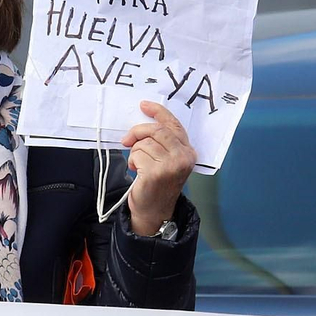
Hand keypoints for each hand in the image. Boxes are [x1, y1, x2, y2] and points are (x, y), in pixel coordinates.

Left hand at [120, 101, 195, 234]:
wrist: (154, 211)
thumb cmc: (158, 184)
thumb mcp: (167, 160)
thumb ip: (162, 143)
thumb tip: (143, 125)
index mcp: (188, 152)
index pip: (173, 125)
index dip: (158, 112)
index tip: (144, 105)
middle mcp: (183, 157)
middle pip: (156, 130)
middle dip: (138, 132)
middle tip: (127, 140)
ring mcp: (171, 166)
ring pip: (144, 143)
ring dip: (135, 152)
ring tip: (139, 165)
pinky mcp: (156, 173)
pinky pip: (137, 154)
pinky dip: (133, 161)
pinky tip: (137, 171)